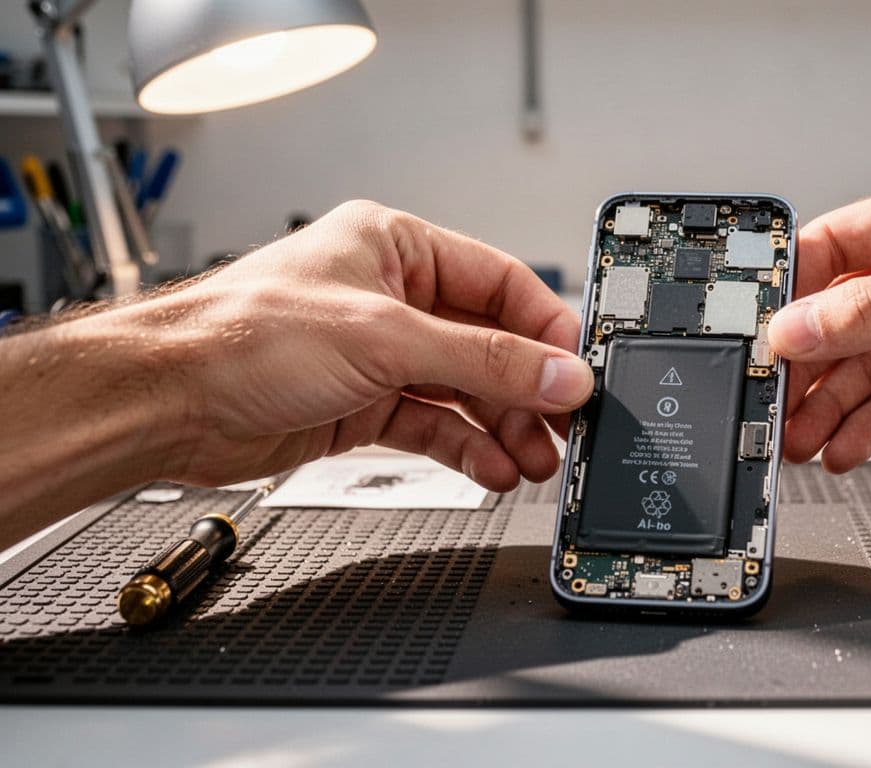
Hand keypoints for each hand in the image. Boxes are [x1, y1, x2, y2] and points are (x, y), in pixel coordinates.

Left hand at [157, 200, 591, 490]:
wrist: (168, 403)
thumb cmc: (242, 336)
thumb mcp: (386, 339)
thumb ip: (485, 360)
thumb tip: (558, 373)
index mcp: (397, 246)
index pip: (500, 282)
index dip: (545, 328)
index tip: (579, 370)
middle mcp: (392, 298)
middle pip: (488, 344)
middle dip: (526, 390)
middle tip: (563, 427)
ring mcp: (378, 355)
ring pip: (464, 391)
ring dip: (502, 427)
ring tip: (534, 460)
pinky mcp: (363, 405)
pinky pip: (434, 425)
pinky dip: (465, 449)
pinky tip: (492, 470)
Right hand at [769, 168, 870, 471]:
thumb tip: (800, 326)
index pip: (837, 248)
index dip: (793, 292)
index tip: (759, 334)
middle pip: (845, 319)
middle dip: (809, 366)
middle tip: (775, 405)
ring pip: (869, 367)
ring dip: (833, 406)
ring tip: (801, 442)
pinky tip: (845, 448)